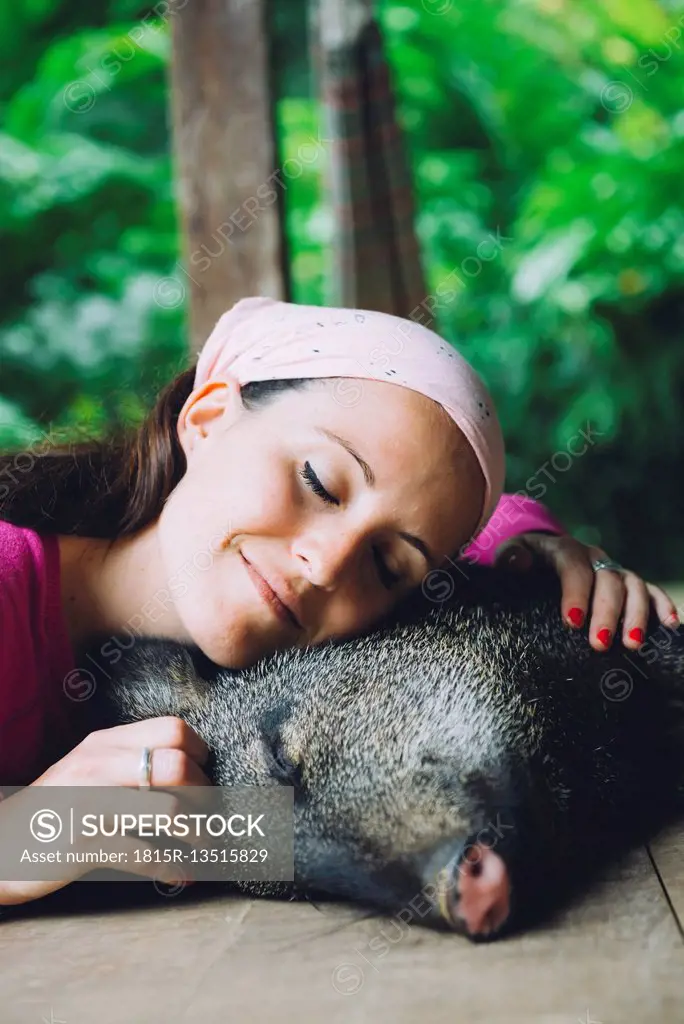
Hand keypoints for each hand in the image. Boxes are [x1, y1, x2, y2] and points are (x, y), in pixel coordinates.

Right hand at [0, 717, 210, 905]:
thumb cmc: (54, 809)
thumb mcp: (88, 770)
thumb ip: (128, 762)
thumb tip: (190, 770)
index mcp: (105, 743)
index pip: (172, 729)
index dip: (200, 753)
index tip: (205, 775)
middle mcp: (99, 766)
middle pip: (179, 766)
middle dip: (205, 795)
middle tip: (210, 816)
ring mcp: (91, 804)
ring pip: (171, 810)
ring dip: (199, 833)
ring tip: (205, 845)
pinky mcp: (84, 844)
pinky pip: (145, 855)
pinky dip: (172, 868)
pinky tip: (181, 874)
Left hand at [493, 533, 679, 651]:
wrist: (541, 554)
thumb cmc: (523, 560)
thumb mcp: (510, 554)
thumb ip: (510, 557)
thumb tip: (518, 563)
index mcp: (564, 549)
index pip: (574, 567)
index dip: (575, 593)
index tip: (572, 622)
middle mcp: (594, 557)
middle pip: (607, 580)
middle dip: (606, 612)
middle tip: (599, 644)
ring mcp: (614, 569)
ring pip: (633, 585)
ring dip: (636, 614)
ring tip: (632, 644)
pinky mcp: (627, 583)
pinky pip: (651, 590)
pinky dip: (663, 605)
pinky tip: (670, 626)